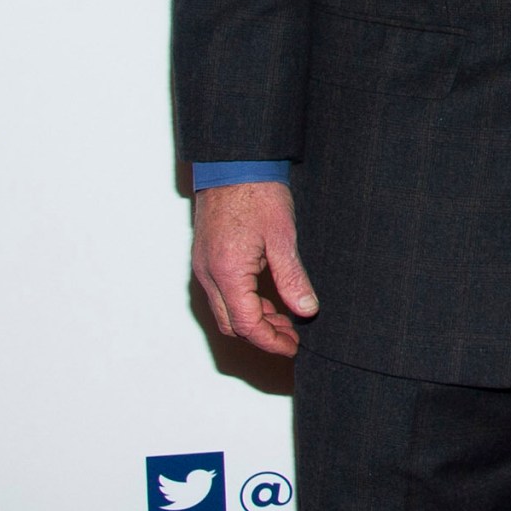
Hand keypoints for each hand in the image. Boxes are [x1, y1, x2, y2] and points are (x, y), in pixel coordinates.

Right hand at [191, 181, 317, 355]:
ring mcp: (204, 267)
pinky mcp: (207, 258)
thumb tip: (306, 310)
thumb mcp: (282, 237)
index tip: (294, 347)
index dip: (271, 341)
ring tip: (287, 320)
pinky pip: (223, 294)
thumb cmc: (257, 194)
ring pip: (226, 311)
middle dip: (263, 335)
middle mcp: (209, 275)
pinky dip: (245, 303)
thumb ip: (292, 278)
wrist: (234, 163)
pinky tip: (270, 299)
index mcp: (227, 272)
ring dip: (255, 320)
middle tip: (294, 337)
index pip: (247, 325)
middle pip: (233, 324)